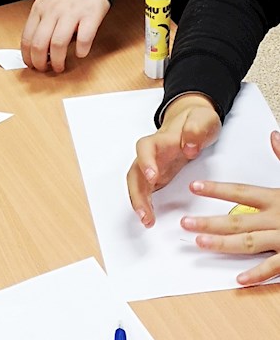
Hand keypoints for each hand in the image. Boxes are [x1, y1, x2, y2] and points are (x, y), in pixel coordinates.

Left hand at [20, 0, 110, 71]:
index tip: (31, 65)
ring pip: (58, 44)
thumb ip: (40, 22)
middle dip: (40, 62)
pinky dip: (81, 50)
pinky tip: (80, 53)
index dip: (27, 56)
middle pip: (40, 44)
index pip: (27, 38)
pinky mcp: (90, 16)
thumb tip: (36, 49)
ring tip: (60, 66)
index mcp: (40, 10)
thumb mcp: (46, 4)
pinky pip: (84, 38)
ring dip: (58, 61)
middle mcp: (53, 12)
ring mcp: (71, 14)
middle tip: (45, 69)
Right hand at [127, 93, 221, 225]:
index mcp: (162, 138)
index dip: (146, 162)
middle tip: (144, 212)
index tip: (152, 177)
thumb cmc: (198, 120)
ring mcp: (154, 164)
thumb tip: (189, 146)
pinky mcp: (158, 174)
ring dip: (138, 201)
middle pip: (135, 170)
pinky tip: (149, 217)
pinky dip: (145, 203)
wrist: (194, 121)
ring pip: (138, 182)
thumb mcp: (204, 119)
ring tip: (146, 220)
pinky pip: (146, 189)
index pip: (146, 148)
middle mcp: (153, 153)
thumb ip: (196, 129)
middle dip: (136, 192)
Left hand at [179, 130, 279, 285]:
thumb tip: (274, 136)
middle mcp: (277, 218)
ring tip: (200, 243)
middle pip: (236, 220)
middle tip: (185, 223)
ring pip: (248, 243)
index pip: (241, 191)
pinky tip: (238, 278)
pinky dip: (257, 274)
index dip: (217, 189)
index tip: (195, 187)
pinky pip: (274, 267)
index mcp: (277, 198)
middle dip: (209, 221)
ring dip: (222, 244)